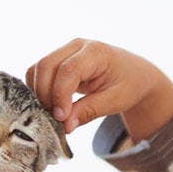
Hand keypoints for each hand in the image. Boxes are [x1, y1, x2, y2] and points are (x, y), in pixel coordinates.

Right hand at [26, 38, 172, 140]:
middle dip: (45, 95)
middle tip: (56, 119)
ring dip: (40, 93)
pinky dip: (39, 89)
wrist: (134, 73)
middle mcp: (77, 46)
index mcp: (96, 52)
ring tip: (55, 113)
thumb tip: (64, 126)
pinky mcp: (59, 59)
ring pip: (38, 69)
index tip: (61, 118)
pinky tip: (52, 104)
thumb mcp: (114, 101)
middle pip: (46, 66)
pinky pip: (38, 72)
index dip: (60, 95)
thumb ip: (89, 112)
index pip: (68, 71)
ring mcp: (66, 50)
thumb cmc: (128, 84)